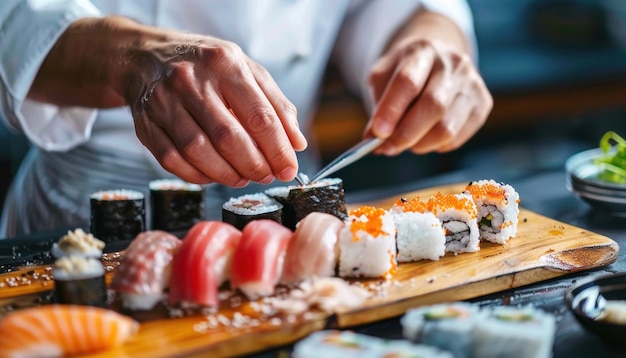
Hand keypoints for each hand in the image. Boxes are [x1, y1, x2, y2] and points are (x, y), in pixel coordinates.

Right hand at [127, 31, 306, 185]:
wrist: (147, 56)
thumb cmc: (205, 65)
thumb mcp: (246, 69)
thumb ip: (275, 104)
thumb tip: (297, 143)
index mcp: (224, 64)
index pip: (259, 116)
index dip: (278, 149)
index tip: (288, 168)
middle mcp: (191, 81)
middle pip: (229, 138)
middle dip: (254, 165)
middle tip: (266, 175)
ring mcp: (164, 103)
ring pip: (199, 151)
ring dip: (227, 174)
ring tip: (243, 177)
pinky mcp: (146, 124)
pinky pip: (172, 160)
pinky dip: (198, 175)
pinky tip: (214, 174)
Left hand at [366, 36, 492, 155]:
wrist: (437, 59)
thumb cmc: (405, 72)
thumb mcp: (383, 78)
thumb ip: (377, 106)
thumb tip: (372, 139)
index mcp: (423, 51)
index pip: (407, 82)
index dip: (391, 111)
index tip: (376, 134)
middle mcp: (453, 63)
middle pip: (432, 106)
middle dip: (405, 134)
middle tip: (386, 148)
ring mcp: (473, 83)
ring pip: (446, 128)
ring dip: (419, 144)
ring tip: (405, 142)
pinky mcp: (483, 104)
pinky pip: (456, 138)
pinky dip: (435, 146)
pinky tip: (425, 137)